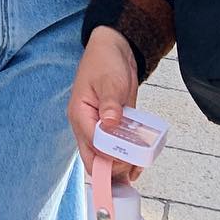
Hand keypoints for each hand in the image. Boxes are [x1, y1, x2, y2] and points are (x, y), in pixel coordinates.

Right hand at [68, 27, 139, 173]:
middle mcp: (86, 126)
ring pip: (105, 159)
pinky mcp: (113, 128)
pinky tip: (140, 164)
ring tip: (139, 170)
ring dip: (120, 168)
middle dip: (112, 170)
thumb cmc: (105, 62)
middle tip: (133, 169)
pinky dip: (127, 159)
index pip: (91, 145)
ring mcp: (99, 128)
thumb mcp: (109, 81)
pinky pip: (117, 150)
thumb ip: (110, 103)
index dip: (109, 156)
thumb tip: (109, 123)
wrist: (114, 50)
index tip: (127, 159)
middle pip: (93, 159)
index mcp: (80, 114)